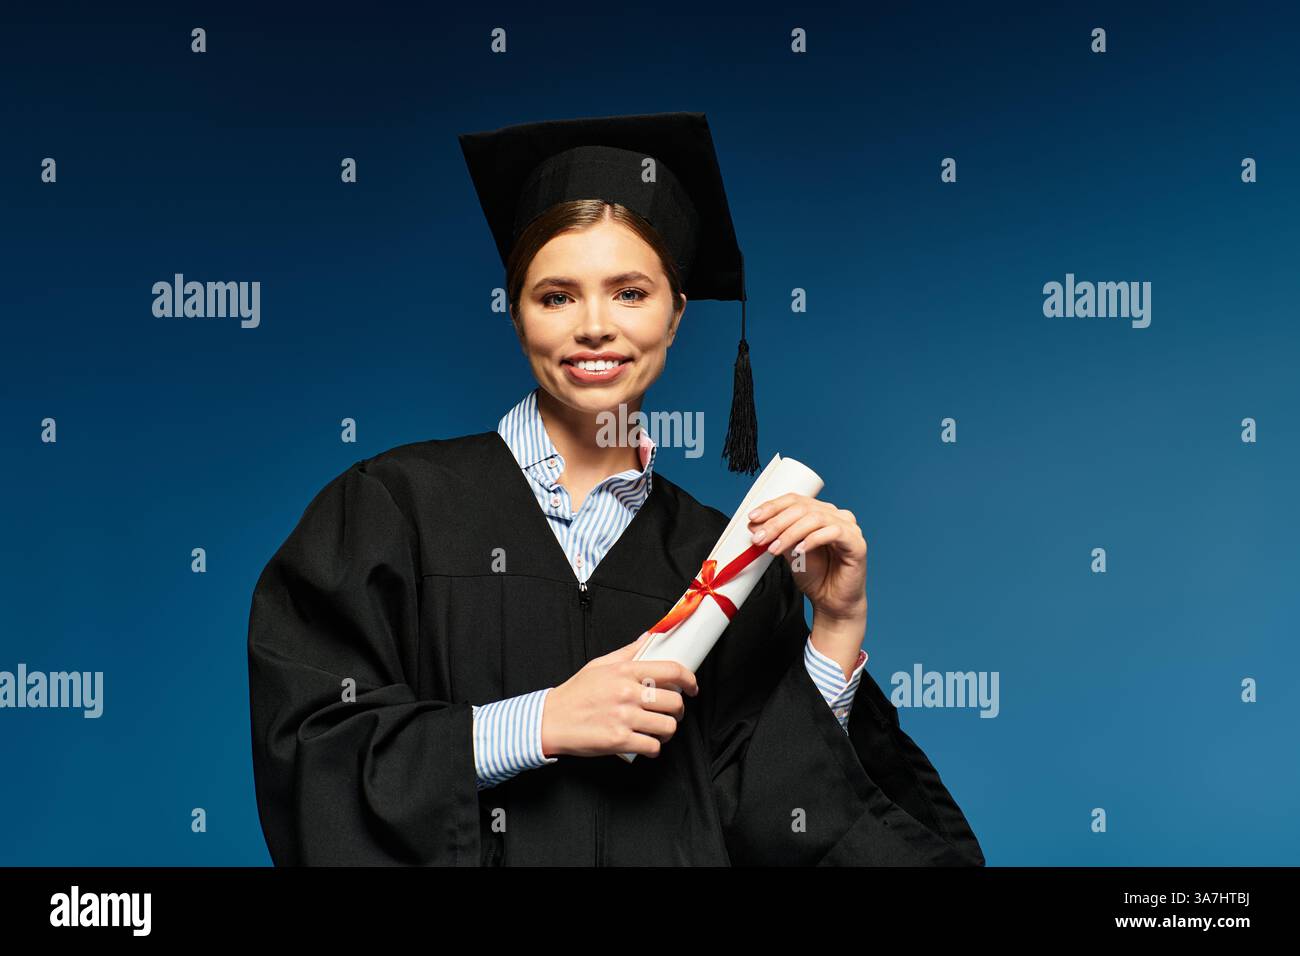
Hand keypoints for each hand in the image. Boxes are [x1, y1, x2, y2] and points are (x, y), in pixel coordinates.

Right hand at [540, 632, 699, 758]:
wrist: (551, 720)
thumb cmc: (576, 693)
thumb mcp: (600, 665)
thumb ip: (628, 652)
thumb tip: (649, 638)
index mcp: (625, 671)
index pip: (671, 670)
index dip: (689, 680)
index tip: (693, 688)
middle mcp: (627, 693)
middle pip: (675, 702)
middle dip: (678, 711)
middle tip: (672, 713)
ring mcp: (624, 718)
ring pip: (667, 727)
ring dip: (668, 731)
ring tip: (659, 730)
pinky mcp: (619, 740)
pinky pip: (652, 747)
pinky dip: (653, 748)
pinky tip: (646, 744)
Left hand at [747, 493, 867, 628]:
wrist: (831, 603)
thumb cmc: (816, 576)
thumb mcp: (788, 552)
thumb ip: (776, 536)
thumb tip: (754, 524)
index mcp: (821, 513)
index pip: (795, 500)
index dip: (772, 507)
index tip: (753, 518)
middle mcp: (836, 516)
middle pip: (803, 508)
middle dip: (777, 522)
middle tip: (760, 538)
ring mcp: (849, 528)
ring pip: (816, 518)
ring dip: (790, 533)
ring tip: (774, 548)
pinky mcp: (857, 543)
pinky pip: (834, 532)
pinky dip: (812, 539)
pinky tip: (799, 550)